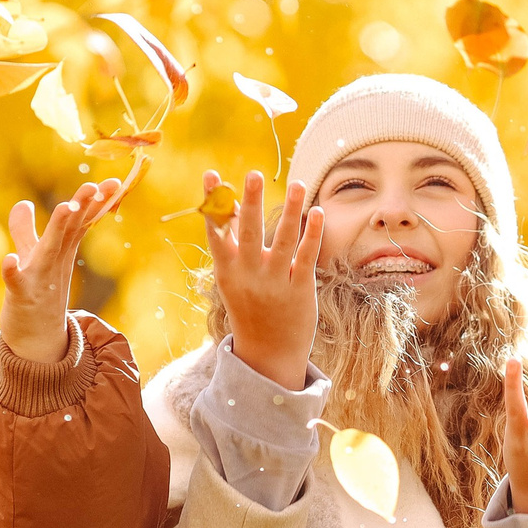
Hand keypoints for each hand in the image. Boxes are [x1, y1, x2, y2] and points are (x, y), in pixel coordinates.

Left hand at [1, 179, 123, 362]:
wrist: (36, 341)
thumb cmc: (36, 295)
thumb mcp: (31, 257)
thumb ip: (25, 229)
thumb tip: (23, 203)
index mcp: (60, 250)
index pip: (80, 221)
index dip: (96, 202)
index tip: (115, 182)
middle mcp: (54, 261)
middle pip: (70, 230)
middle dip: (83, 208)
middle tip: (96, 187)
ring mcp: (39, 279)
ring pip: (49, 250)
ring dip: (58, 229)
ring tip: (65, 207)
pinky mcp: (20, 297)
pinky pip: (15, 283)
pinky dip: (12, 271)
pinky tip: (8, 260)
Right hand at [206, 169, 322, 390]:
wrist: (268, 354)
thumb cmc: (250, 306)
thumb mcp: (234, 278)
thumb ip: (234, 242)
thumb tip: (232, 203)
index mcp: (228, 270)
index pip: (218, 230)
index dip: (213, 203)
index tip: (210, 175)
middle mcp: (249, 275)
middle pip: (250, 233)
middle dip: (252, 203)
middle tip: (253, 173)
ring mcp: (275, 283)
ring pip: (284, 241)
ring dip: (292, 211)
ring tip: (299, 182)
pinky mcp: (300, 289)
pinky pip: (306, 257)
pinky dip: (313, 233)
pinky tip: (317, 211)